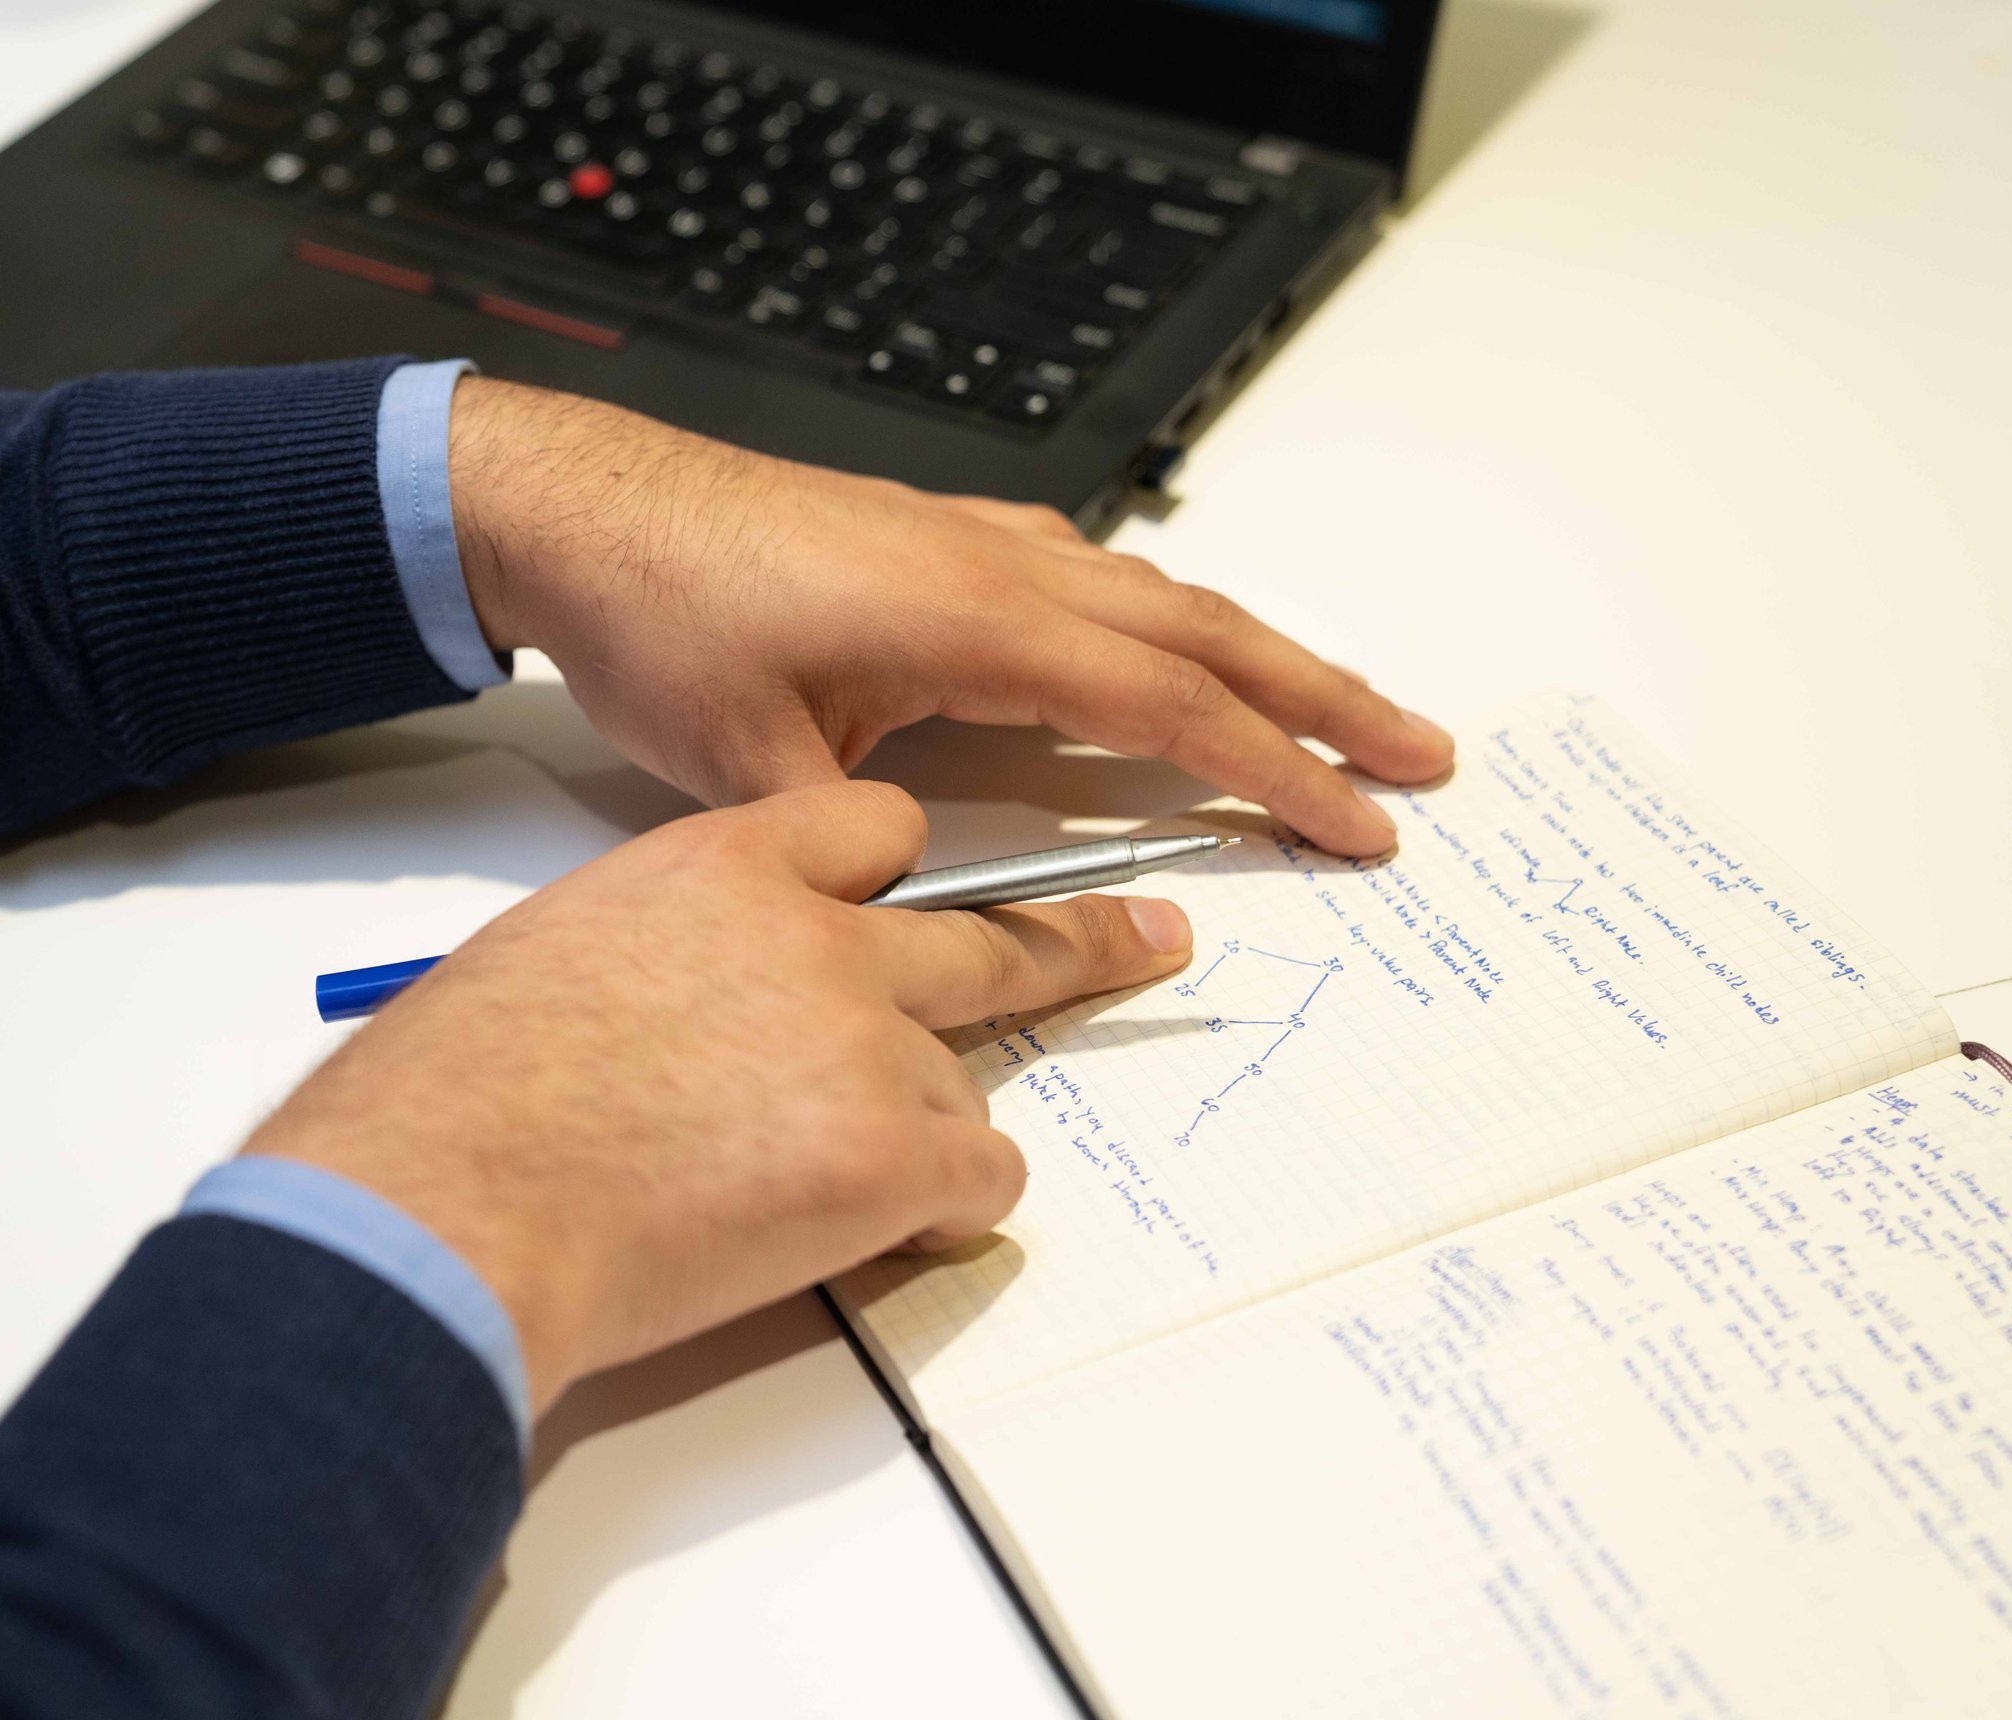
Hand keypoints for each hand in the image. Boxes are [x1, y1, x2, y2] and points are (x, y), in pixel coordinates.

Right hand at [244, 782, 1192, 1415]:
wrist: (451, 1198)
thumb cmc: (460, 1096)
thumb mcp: (561, 959)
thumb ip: (668, 957)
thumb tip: (691, 1013)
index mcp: (721, 864)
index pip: (874, 831)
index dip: (907, 874)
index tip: (940, 892)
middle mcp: (818, 932)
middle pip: (987, 929)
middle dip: (1077, 940)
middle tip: (1150, 941)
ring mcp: (867, 1036)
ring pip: (966, 1078)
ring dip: (914, 1135)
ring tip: (805, 1186)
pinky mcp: (894, 1148)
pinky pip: (981, 1177)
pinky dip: (938, 1213)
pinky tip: (859, 1231)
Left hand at [447, 376, 1452, 857]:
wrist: (585, 506)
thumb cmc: (664, 617)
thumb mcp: (752, 770)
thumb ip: (861, 852)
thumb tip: (932, 922)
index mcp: (982, 620)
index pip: (1172, 707)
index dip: (1279, 773)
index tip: (1366, 826)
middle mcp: (1004, 566)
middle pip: (1209, 632)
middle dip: (1328, 698)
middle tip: (1426, 757)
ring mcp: (978, 543)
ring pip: (1160, 595)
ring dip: (1260, 653)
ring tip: (1338, 709)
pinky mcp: (941, 540)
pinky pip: (1094, 575)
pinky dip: (1166, 620)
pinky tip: (1169, 648)